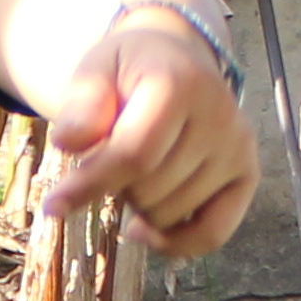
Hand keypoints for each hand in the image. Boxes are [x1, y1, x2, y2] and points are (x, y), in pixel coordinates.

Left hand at [40, 10, 258, 251]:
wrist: (174, 58)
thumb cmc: (128, 70)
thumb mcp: (95, 70)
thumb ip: (81, 103)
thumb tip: (69, 141)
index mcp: (181, 83)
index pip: (134, 154)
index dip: (89, 185)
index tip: (52, 207)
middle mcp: (220, 116)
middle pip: (148, 190)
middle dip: (115, 184)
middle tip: (112, 153)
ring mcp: (238, 148)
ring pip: (170, 215)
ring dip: (139, 204)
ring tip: (139, 166)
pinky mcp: (248, 174)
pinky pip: (212, 234)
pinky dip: (174, 242)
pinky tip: (142, 228)